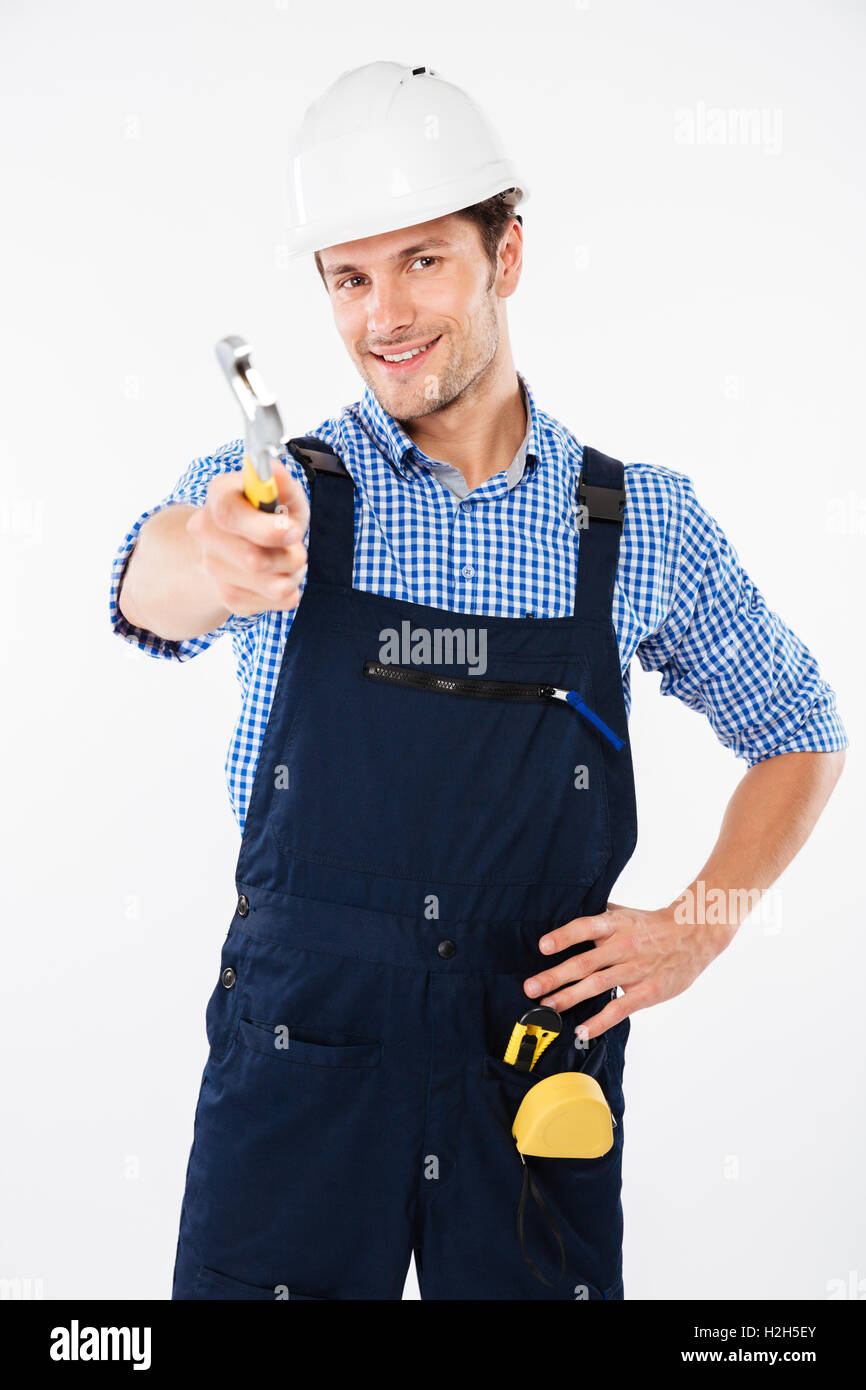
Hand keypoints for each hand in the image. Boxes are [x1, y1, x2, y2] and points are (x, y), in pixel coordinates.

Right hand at [185, 458, 309, 617]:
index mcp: (218, 497)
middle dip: (291, 555)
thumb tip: (276, 472)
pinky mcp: (230, 598)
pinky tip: (281, 574)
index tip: (294, 531)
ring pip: (271, 586)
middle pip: (253, 560)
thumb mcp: (283, 494)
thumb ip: (283, 485)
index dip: (267, 529)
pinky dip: (290, 589)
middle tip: (296, 543)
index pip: (229, 516)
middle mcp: (206, 533)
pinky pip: (276, 602)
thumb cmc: (269, 514)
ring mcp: (213, 569)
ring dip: (294, 572)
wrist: (247, 545)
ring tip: (290, 558)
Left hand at [523, 900, 732, 1037]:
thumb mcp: (625, 912)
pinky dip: (600, 1021)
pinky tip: (582, 1031)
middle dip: (554, 976)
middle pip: (585, 962)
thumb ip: (598, 914)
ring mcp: (636, 969)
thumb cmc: (652, 924)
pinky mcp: (648, 991)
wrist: (694, 934)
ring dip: (569, 998)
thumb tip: (565, 908)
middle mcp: (623, 946)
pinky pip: (620, 1008)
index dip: (564, 936)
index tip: (543, 946)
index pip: (586, 928)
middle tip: (530, 988)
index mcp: (615, 924)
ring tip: (547, 1008)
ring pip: (597, 985)